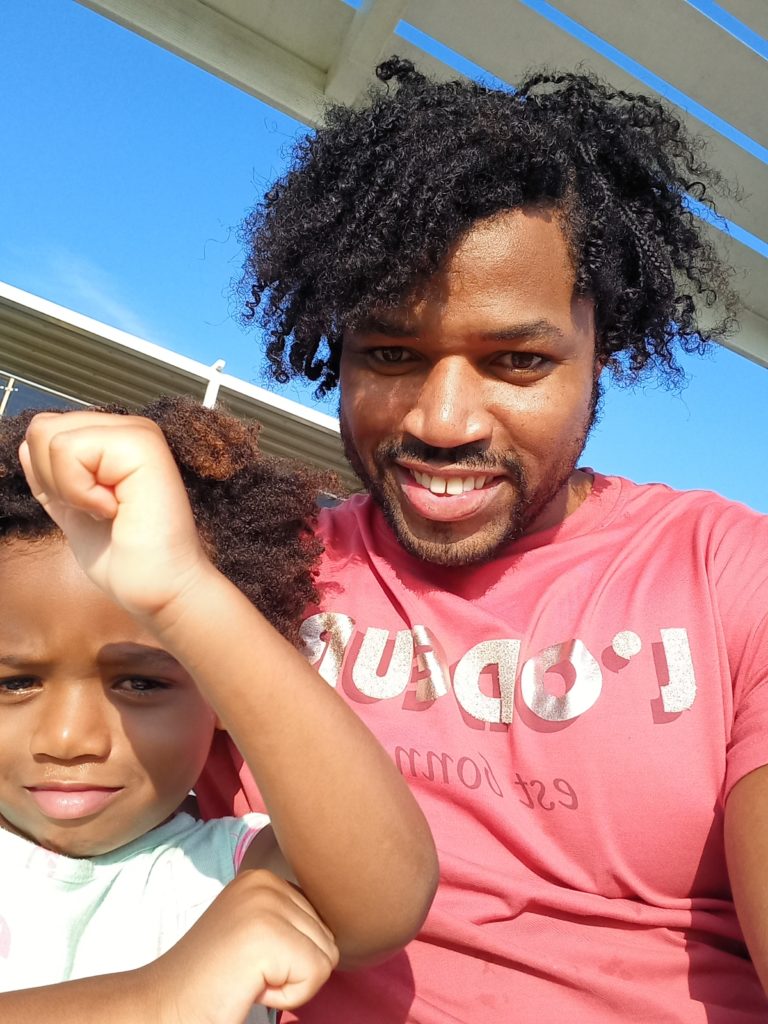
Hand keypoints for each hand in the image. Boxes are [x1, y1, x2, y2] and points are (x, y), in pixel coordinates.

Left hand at [19, 411, 208, 618]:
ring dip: (69, 487)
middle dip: (54, 480)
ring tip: (108, 509)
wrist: (159, 589)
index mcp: (115, 442)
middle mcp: (129, 429)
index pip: (48, 431)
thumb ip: (51, 479)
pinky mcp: (141, 444)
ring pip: (52, 437)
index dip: (49, 477)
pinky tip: (113, 508)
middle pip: (44, 428)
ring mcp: (137, 434)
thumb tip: (27, 447)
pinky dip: (80, 490)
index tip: (90, 509)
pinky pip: (69, 450)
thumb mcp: (71, 511)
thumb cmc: (126, 559)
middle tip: (97, 510)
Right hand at [150, 870, 338, 1023]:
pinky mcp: (266, 934)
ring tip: (247, 978)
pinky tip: (249, 988)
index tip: (250, 963)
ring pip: (326, 956)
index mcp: (264, 877)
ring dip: (291, 982)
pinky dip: (288, 997)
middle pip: (329, 937)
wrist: (163, 1008)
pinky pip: (316, 975)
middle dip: (294, 969)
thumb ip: (290, 921)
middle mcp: (265, 880)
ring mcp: (264, 903)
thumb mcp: (255, 933)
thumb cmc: (213, 984)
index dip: (293, 958)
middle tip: (246, 974)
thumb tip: (349, 916)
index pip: (323, 922)